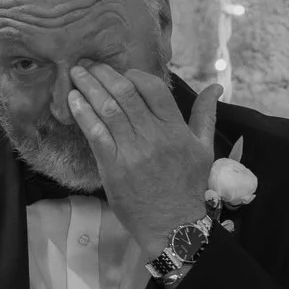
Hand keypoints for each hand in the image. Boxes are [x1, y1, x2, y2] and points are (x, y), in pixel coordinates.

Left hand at [64, 66, 218, 261]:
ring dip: (88, 87)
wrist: (173, 225)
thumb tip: (215, 86)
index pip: (153, 88)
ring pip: (107, 109)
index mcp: (176, 129)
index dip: (133, 75)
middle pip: (125, 93)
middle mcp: (154, 136)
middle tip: (87, 63)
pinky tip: (72, 100)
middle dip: (103, 74)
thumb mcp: (204, 148)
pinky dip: (82, 114)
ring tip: (75, 73)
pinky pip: (95, 133)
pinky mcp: (113, 167)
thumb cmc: (188, 187)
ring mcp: (133, 151)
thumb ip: (205, 114)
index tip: (120, 72)